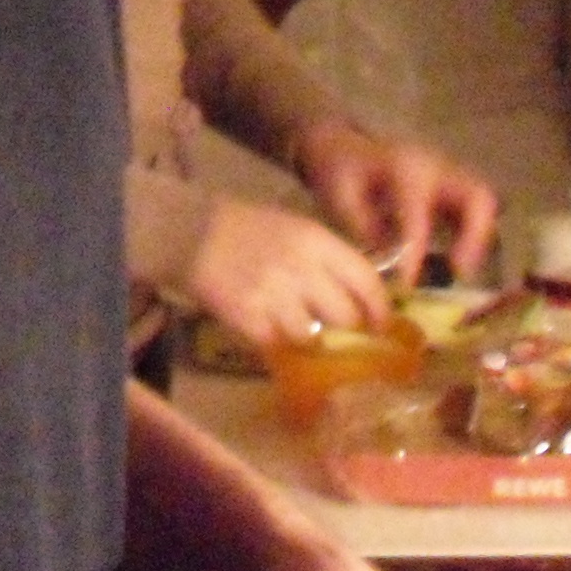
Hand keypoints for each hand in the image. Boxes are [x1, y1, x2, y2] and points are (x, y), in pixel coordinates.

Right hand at [183, 196, 395, 344]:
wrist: (189, 231)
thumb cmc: (246, 226)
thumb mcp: (295, 228)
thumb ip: (326, 259)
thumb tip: (358, 295)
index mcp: (316, 241)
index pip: (366, 281)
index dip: (379, 307)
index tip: (381, 322)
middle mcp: (302, 269)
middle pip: (345, 316)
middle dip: (344, 325)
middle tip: (335, 326)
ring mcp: (275, 297)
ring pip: (312, 336)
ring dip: (306, 334)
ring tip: (290, 322)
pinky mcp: (249, 319)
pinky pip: (276, 344)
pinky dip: (274, 340)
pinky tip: (264, 325)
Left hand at [296, 119, 500, 282]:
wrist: (345, 146)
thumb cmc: (342, 171)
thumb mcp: (339, 195)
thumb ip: (362, 226)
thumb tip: (388, 261)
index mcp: (404, 168)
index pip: (418, 210)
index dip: (415, 248)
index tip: (407, 282)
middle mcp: (438, 168)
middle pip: (478, 196)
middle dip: (475, 237)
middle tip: (460, 272)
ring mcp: (452, 176)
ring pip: (485, 206)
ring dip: (479, 241)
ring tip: (461, 274)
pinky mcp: (456, 189)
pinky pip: (477, 213)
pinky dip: (474, 239)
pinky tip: (457, 265)